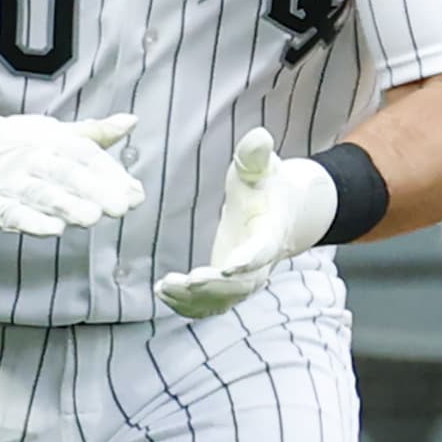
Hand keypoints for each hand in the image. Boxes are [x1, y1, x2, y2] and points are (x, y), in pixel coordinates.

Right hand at [0, 97, 142, 236]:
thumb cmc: (13, 143)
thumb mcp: (52, 133)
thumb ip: (93, 133)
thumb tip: (131, 121)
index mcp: (50, 139)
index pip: (84, 154)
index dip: (110, 174)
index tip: (135, 193)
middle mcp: (31, 157)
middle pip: (66, 174)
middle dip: (94, 190)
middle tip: (120, 207)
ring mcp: (9, 181)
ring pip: (41, 193)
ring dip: (66, 205)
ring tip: (91, 217)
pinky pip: (11, 212)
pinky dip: (31, 221)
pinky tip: (52, 229)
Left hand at [155, 127, 337, 317]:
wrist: (279, 211)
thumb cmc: (265, 185)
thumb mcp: (262, 167)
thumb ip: (256, 155)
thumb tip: (258, 136)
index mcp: (271, 233)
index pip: (262, 250)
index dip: (247, 260)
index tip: (227, 267)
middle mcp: (261, 263)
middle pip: (242, 284)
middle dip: (213, 287)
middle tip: (184, 282)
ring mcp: (246, 279)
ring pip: (225, 300)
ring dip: (195, 299)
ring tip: (164, 288)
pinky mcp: (230, 287)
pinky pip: (212, 305)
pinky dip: (189, 305)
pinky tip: (162, 293)